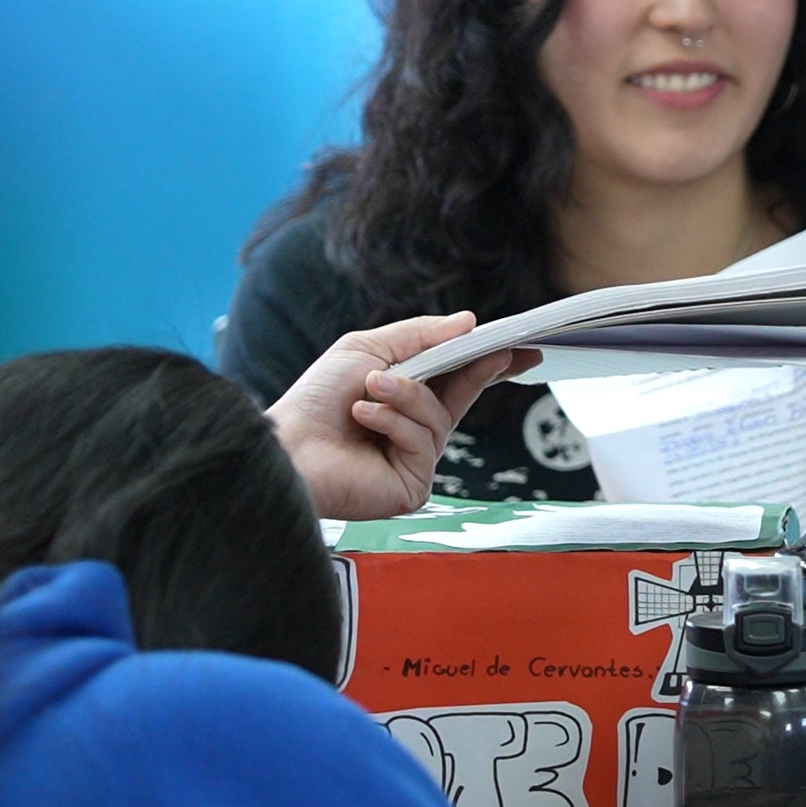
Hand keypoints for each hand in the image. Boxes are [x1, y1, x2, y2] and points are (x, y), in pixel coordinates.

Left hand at [267, 313, 535, 520]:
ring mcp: (415, 460)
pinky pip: (423, 442)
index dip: (487, 363)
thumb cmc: (316, 401)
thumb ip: (420, 335)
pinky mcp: (413, 485)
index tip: (518, 348)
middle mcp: (413, 432)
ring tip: (369, 389)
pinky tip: (364, 417)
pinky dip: (394, 422)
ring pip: (439, 417)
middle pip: (462, 397)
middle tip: (500, 352)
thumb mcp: (367, 350)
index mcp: (404, 400)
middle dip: (481, 372)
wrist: (287, 446)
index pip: (455, 379)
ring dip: (405, 395)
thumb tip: (469, 321)